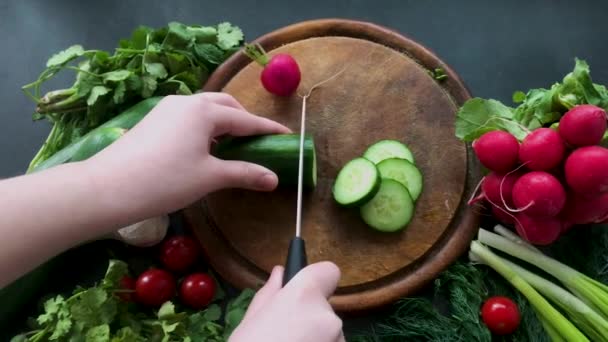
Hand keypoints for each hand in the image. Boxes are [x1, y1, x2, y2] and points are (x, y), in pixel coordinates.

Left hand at [86, 93, 290, 221]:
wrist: (108, 188)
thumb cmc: (165, 181)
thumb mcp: (210, 177)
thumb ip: (244, 173)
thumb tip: (273, 178)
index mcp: (205, 111)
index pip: (246, 119)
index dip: (268, 130)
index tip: (288, 136)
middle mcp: (187, 102)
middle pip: (225, 106)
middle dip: (245, 121)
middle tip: (258, 142)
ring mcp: (167, 109)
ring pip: (205, 110)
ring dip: (224, 123)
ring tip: (234, 146)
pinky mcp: (153, 119)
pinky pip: (189, 117)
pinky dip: (205, 127)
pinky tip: (205, 148)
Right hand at [229, 262, 344, 341]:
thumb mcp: (249, 322)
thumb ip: (270, 294)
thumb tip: (280, 272)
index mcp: (304, 295)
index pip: (329, 271)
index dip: (317, 280)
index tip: (303, 293)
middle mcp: (329, 316)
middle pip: (325, 310)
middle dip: (309, 321)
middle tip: (284, 337)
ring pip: (329, 336)